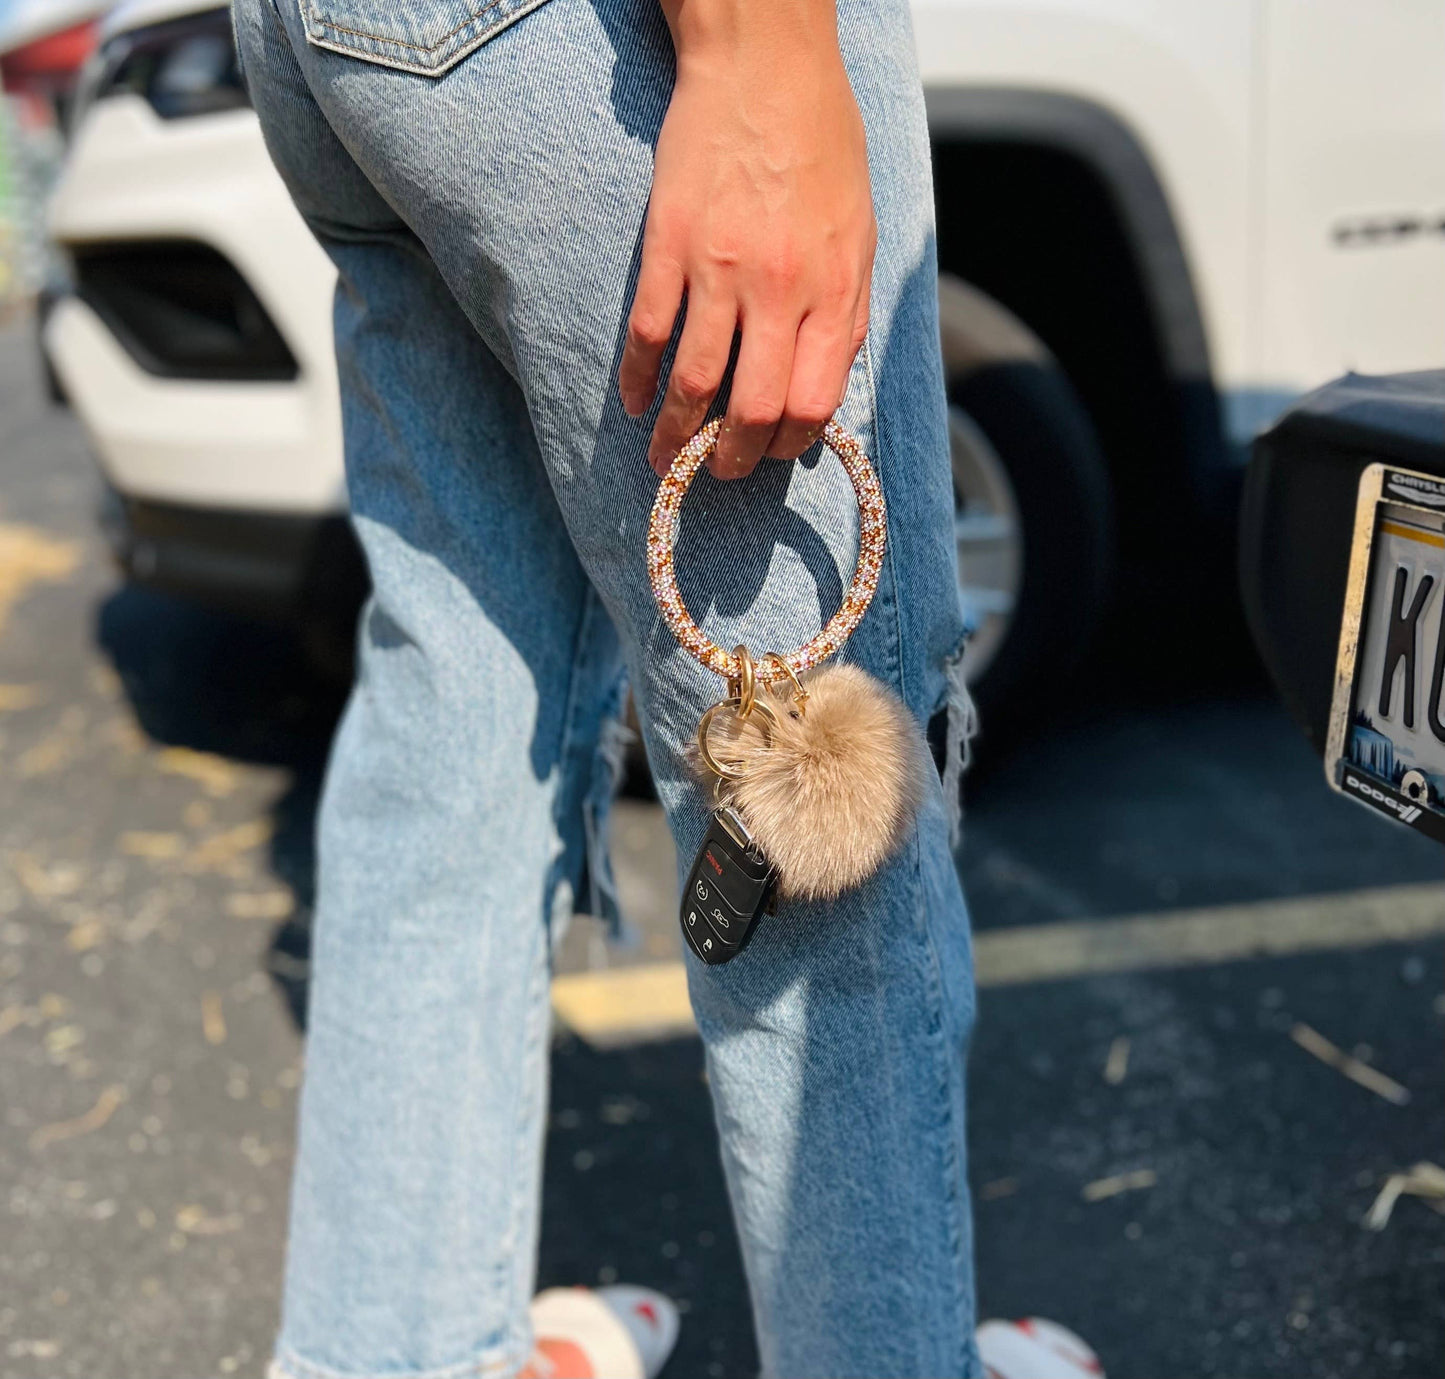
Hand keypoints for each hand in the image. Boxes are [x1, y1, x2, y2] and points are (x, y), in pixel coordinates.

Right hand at [617, 0, 876, 478]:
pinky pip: (649, 333)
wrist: (765, 63)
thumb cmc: (822, 144)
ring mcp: (720, 268)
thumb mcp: (862, 232)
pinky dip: (639, 379)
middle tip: (718, 471)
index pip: (813, 403)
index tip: (776, 452)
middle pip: (753, 410)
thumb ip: (849, 310)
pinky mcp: (669, 244)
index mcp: (834, 290)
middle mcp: (780, 289)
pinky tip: (636, 402)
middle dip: (733, 459)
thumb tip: (829, 380)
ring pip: (693, 383)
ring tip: (665, 461)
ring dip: (676, 437)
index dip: (792, 444)